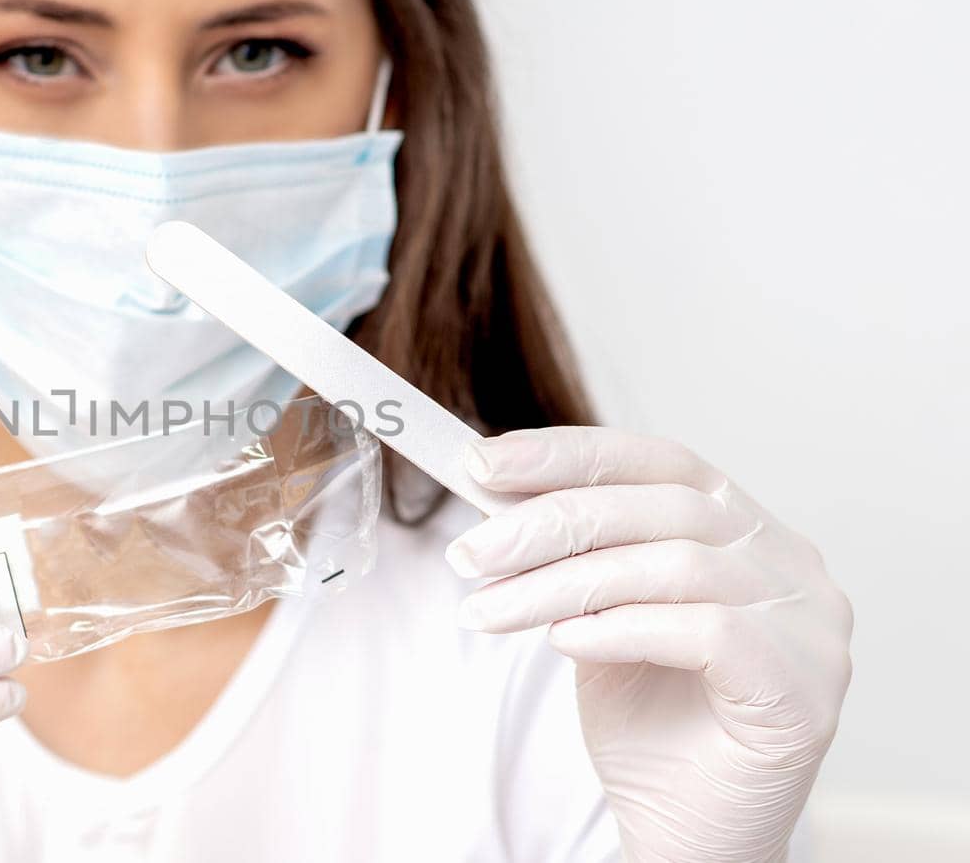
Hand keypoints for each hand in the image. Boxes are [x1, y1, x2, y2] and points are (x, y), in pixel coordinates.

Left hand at [446, 427, 852, 861]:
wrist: (684, 830)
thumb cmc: (646, 722)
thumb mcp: (592, 614)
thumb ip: (568, 554)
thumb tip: (489, 487)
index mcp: (742, 527)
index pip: (656, 460)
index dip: (567, 454)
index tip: (481, 461)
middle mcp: (788, 561)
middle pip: (660, 507)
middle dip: (549, 523)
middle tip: (470, 553)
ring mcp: (810, 623)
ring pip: (675, 565)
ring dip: (564, 583)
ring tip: (491, 609)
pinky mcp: (805, 687)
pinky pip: (709, 632)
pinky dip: (622, 629)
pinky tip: (563, 642)